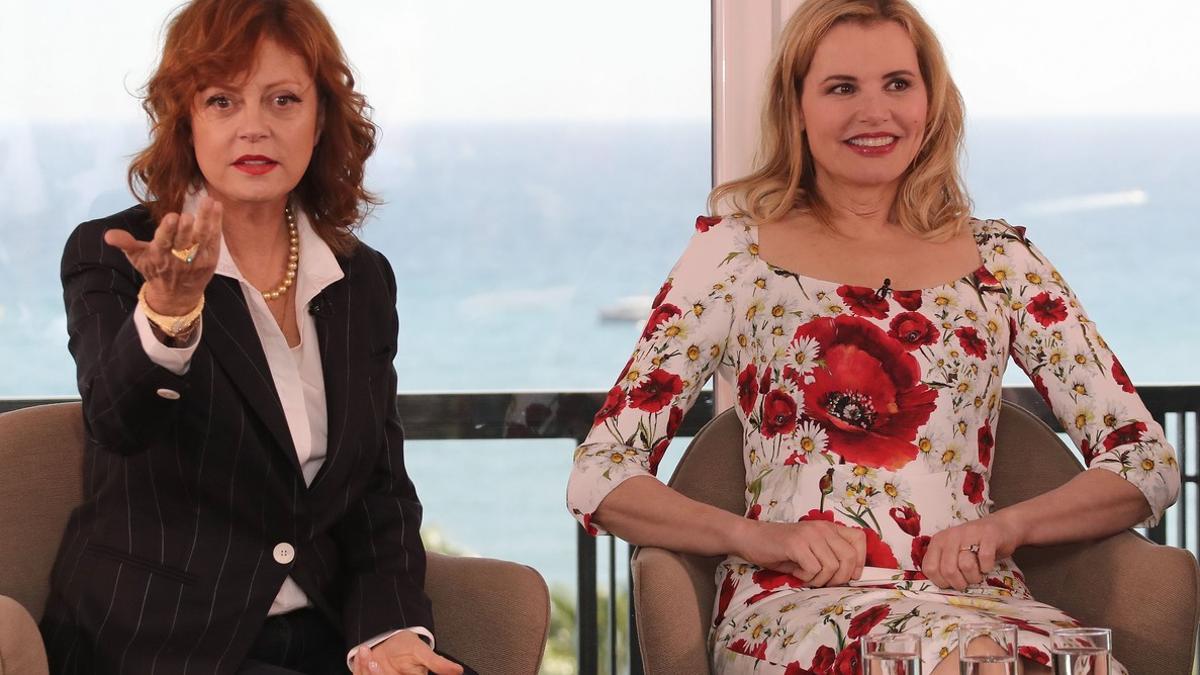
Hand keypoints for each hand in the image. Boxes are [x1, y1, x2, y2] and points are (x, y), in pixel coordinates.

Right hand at [105, 196, 222, 315]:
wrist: (177, 295)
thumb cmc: (154, 270)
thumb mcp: (137, 258)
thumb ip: (126, 244)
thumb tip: (108, 235)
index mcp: (160, 256)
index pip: (164, 242)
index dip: (168, 230)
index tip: (172, 216)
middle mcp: (179, 259)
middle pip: (185, 241)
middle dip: (186, 229)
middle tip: (189, 214)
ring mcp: (197, 260)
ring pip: (203, 239)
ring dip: (207, 220)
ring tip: (209, 201)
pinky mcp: (210, 260)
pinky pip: (214, 240)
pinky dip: (216, 224)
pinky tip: (217, 207)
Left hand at [352, 632, 462, 674]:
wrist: (388, 638)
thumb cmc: (407, 645)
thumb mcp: (422, 652)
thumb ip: (437, 663)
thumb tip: (458, 671)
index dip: (394, 674)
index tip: (392, 667)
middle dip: (377, 674)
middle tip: (374, 661)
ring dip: (365, 669)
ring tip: (367, 652)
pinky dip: (359, 666)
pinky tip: (362, 653)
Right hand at [736, 519, 865, 586]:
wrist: (750, 538)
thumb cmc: (780, 549)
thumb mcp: (810, 550)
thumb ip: (830, 557)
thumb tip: (851, 576)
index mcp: (828, 528)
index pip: (859, 540)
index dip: (860, 561)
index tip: (849, 575)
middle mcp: (822, 528)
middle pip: (849, 557)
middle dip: (840, 577)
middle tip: (824, 582)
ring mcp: (809, 535)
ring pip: (832, 566)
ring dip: (820, 580)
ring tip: (806, 577)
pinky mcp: (796, 544)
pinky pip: (813, 569)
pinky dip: (806, 578)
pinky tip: (796, 573)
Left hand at [922, 512, 1021, 590]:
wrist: (1000, 526)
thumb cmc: (974, 545)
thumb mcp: (952, 553)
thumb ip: (944, 566)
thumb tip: (943, 588)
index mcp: (938, 542)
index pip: (930, 568)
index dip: (941, 582)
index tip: (951, 583)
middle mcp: (950, 536)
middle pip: (948, 570)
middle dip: (960, 583)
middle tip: (968, 581)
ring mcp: (969, 534)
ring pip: (966, 566)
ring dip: (974, 577)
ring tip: (978, 573)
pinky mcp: (988, 536)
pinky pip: (985, 559)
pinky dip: (987, 568)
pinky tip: (987, 565)